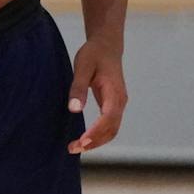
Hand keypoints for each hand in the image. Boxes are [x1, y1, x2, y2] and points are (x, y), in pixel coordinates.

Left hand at [67, 38, 126, 153]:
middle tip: (74, 148)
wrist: (106, 46)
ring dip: (96, 141)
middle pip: (112, 129)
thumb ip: (78, 88)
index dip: (97, 131)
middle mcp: (120, 101)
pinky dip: (98, 135)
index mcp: (114, 92)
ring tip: (76, 147)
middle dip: (95, 142)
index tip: (83, 141)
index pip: (109, 117)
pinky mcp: (113, 105)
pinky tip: (85, 139)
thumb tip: (74, 110)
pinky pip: (109, 125)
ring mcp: (118, 104)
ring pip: (112, 130)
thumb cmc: (94, 54)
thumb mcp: (82, 66)